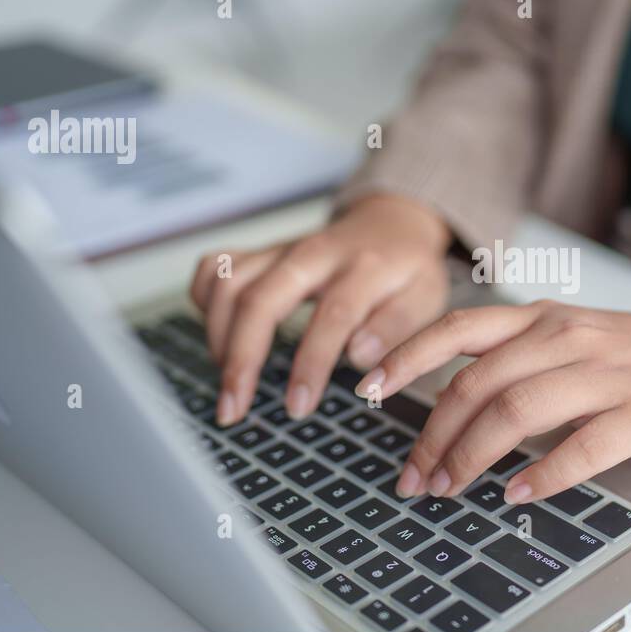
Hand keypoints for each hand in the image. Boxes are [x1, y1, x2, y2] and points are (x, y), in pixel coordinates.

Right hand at [189, 194, 451, 425]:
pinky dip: (204, 303)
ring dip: (217, 337)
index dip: (311, 364)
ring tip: (229, 383)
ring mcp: (281, 250)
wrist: (389, 223)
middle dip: (240, 358)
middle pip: (261, 298)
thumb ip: (396, 327)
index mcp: (364, 267)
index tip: (298, 407)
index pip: (331, 316)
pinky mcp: (259, 253)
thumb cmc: (406, 270)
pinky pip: (215, 268)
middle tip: (233, 408)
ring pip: (228, 281)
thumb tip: (359, 357)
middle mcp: (314, 253)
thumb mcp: (426, 297)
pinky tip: (218, 337)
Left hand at [354, 301, 630, 502]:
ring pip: (518, 411)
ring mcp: (604, 374)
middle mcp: (566, 338)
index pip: (459, 329)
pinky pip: (582, 447)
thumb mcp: (564, 337)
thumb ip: (509, 356)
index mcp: (541, 319)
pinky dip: (543, 473)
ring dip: (472, 455)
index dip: (407, 358)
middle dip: (433, 435)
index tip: (367, 389)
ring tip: (449, 488)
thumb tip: (443, 397)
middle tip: (413, 476)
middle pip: (478, 383)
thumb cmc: (627, 356)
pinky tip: (517, 493)